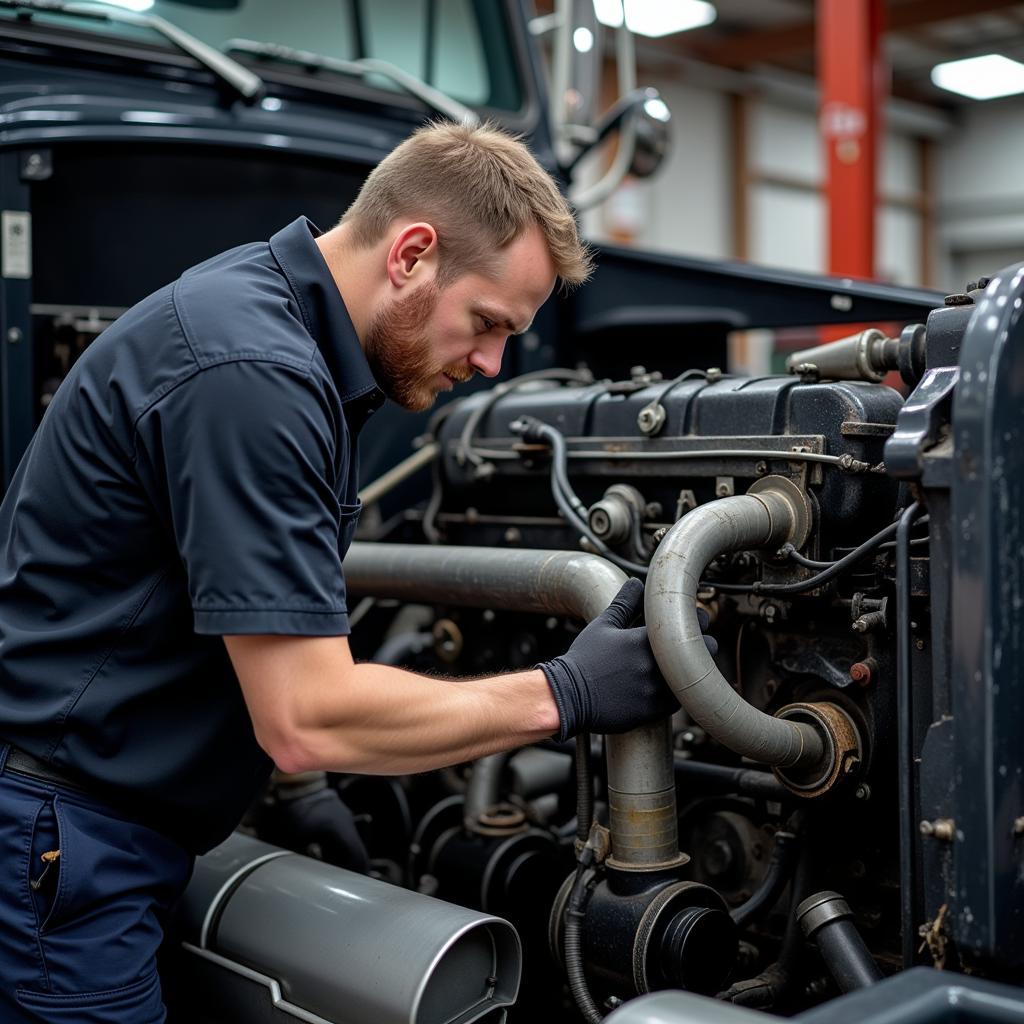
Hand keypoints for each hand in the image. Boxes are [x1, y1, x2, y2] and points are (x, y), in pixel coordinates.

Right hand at [539, 577, 716, 741]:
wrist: (568, 696)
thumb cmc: (583, 660)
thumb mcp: (603, 626)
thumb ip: (624, 603)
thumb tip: (635, 583)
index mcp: (646, 639)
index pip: (695, 623)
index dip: (698, 620)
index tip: (693, 621)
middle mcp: (656, 665)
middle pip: (706, 649)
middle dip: (703, 643)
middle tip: (692, 642)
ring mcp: (657, 690)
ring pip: (695, 676)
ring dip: (691, 668)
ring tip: (679, 663)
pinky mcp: (654, 710)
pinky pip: (680, 699)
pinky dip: (679, 690)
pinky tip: (667, 683)